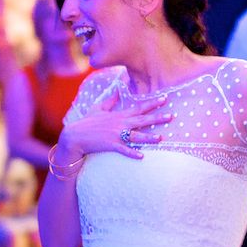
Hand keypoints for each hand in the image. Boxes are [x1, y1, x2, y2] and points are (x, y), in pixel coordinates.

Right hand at [56, 89, 172, 161]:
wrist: (74, 136)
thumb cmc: (86, 123)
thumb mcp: (97, 108)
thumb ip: (110, 100)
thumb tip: (117, 90)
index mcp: (119, 115)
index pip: (139, 108)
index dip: (153, 103)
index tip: (165, 99)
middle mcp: (120, 124)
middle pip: (142, 120)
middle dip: (157, 118)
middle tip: (171, 116)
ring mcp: (116, 135)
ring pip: (136, 136)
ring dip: (149, 137)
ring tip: (161, 138)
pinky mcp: (111, 145)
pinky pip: (124, 150)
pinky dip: (132, 153)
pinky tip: (142, 156)